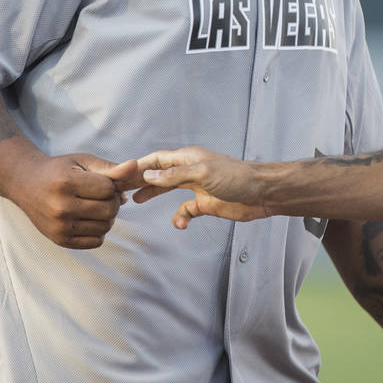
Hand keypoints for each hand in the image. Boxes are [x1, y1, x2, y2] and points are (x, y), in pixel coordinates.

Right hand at [5, 152, 126, 248]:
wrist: (26, 184)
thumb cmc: (59, 170)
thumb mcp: (82, 162)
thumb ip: (109, 168)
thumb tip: (135, 167)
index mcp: (66, 184)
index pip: (109, 189)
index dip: (112, 184)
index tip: (102, 181)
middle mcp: (61, 208)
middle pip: (109, 210)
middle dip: (113, 201)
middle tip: (104, 195)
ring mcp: (59, 227)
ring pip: (105, 227)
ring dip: (108, 216)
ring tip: (96, 205)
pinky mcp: (59, 240)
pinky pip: (96, 241)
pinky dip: (99, 231)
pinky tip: (89, 218)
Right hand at [132, 147, 269, 228]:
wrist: (262, 193)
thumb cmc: (236, 177)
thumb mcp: (203, 173)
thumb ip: (175, 174)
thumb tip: (148, 174)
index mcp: (188, 158)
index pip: (157, 159)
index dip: (138, 166)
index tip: (120, 175)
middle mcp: (190, 171)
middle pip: (159, 174)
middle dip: (140, 180)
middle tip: (120, 189)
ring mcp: (197, 188)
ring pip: (168, 190)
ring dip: (153, 195)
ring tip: (135, 201)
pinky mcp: (205, 204)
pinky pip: (185, 210)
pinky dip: (180, 217)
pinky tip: (180, 224)